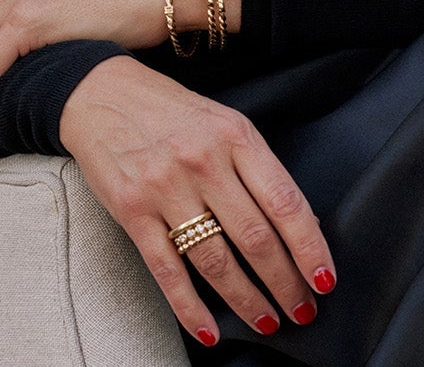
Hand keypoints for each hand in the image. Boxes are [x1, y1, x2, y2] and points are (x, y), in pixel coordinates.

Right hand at [58, 57, 335, 346]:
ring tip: (267, 320)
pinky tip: (209, 330)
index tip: (324, 278)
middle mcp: (202, 161)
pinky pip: (168, 271)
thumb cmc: (169, 110)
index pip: (286, 203)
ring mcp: (165, 188)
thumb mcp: (223, 122)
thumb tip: (296, 224)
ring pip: (217, 261)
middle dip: (286, 284)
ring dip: (247, 301)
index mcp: (235, 136)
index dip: (310, 248)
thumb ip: (255, 166)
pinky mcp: (132, 211)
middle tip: (302, 309)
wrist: (99, 93)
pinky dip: (190, 309)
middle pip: (256, 239)